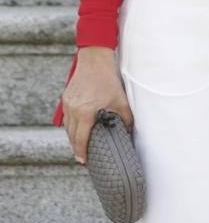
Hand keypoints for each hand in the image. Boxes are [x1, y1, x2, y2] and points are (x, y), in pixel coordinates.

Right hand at [60, 47, 132, 164]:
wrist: (94, 61)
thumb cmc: (108, 81)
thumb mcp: (121, 102)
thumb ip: (125, 120)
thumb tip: (128, 133)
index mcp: (85, 113)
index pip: (80, 139)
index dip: (81, 152)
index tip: (84, 161)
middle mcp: (73, 110)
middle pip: (71, 136)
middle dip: (76, 148)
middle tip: (83, 158)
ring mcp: (67, 104)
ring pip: (67, 128)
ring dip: (73, 138)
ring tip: (80, 147)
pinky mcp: (66, 99)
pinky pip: (67, 118)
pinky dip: (71, 127)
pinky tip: (77, 131)